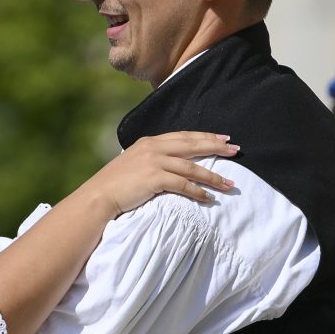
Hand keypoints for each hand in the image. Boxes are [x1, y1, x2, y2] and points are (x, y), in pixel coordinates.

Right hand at [80, 132, 238, 216]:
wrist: (98, 197)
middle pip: (192, 145)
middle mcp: (153, 148)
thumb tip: (170, 166)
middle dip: (216, 147)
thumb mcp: (134, 164)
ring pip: (191, 167)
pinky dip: (197, 191)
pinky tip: (208, 197)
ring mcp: (153, 162)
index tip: (223, 138)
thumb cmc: (114, 186)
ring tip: (229, 183)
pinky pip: (182, 185)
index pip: (184, 136)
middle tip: (236, 150)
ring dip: (212, 176)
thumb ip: (152, 160)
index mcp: (150, 141)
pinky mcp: (154, 178)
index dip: (205, 136)